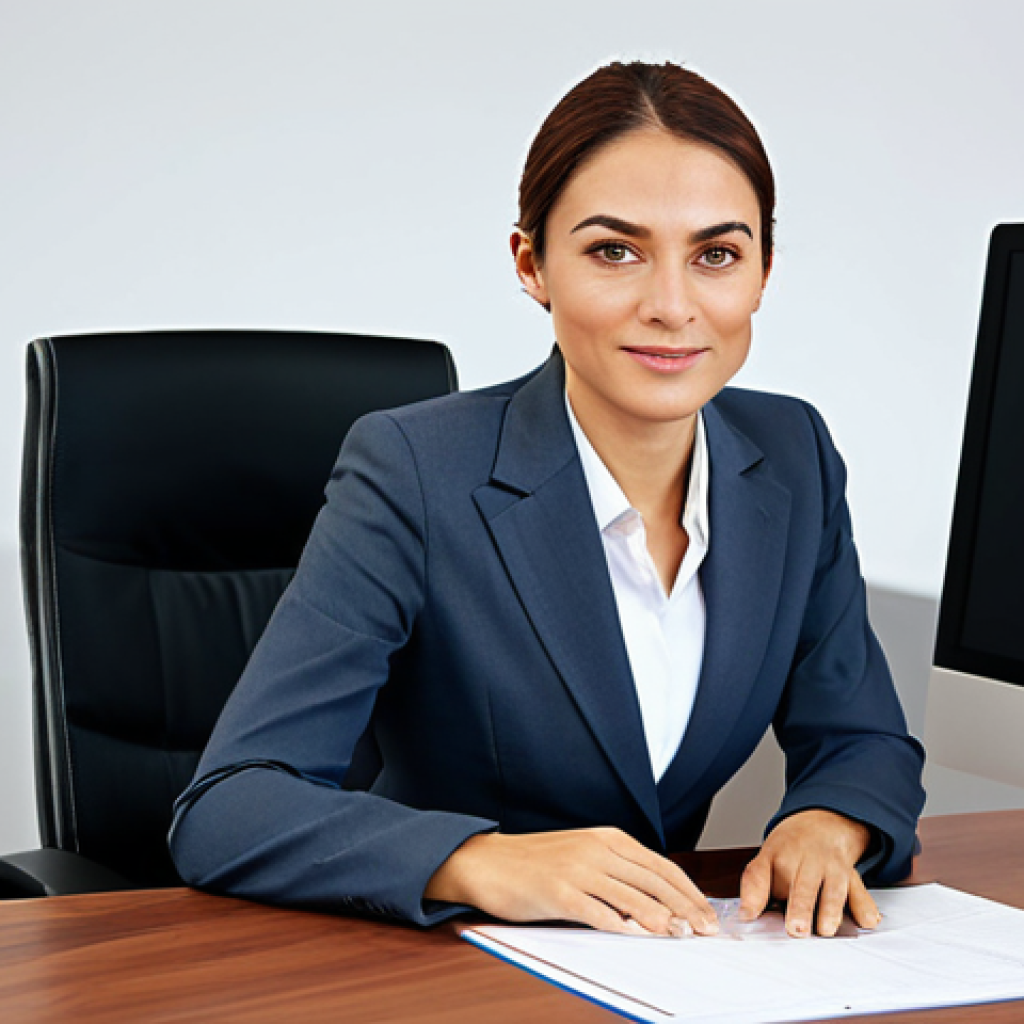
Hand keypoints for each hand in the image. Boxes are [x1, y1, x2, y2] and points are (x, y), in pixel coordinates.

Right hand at [424, 827, 718, 936]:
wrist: (487, 861)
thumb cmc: (535, 862)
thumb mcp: (581, 854)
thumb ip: (615, 870)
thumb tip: (656, 901)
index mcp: (606, 837)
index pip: (659, 866)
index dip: (688, 891)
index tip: (706, 912)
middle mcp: (596, 849)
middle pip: (652, 881)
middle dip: (684, 907)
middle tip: (706, 930)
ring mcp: (577, 869)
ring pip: (630, 896)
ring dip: (660, 919)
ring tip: (681, 936)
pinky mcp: (558, 891)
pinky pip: (597, 911)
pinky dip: (620, 926)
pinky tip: (636, 938)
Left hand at [739, 809, 881, 937]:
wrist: (826, 821)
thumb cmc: (792, 848)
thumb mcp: (767, 856)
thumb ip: (756, 885)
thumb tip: (746, 916)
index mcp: (777, 854)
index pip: (762, 873)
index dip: (755, 895)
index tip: (748, 916)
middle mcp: (805, 859)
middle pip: (802, 885)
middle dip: (800, 907)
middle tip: (795, 929)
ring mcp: (831, 867)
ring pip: (832, 889)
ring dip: (830, 910)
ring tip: (825, 930)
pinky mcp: (852, 877)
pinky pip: (860, 892)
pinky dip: (864, 906)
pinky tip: (866, 920)